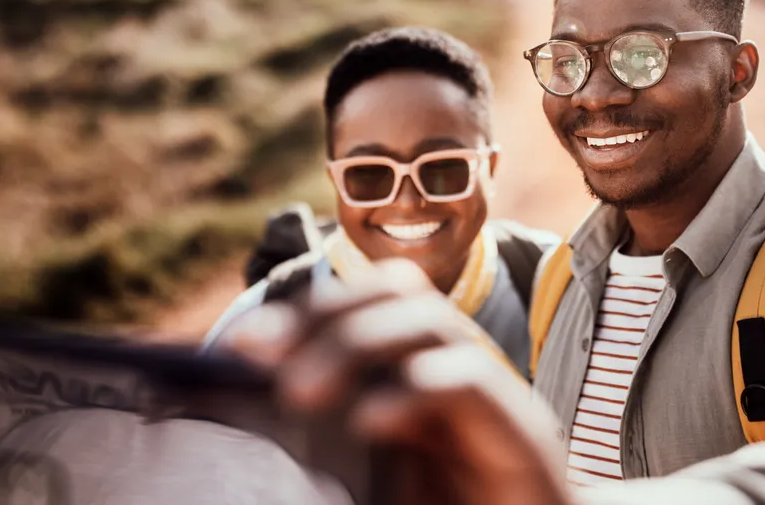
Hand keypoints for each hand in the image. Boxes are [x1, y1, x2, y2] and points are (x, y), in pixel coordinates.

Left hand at [222, 258, 574, 504]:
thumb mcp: (384, 472)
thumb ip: (338, 440)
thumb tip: (270, 405)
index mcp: (425, 370)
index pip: (370, 300)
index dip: (306, 310)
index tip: (242, 345)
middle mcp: (459, 367)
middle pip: (398, 293)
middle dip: (324, 314)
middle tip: (262, 357)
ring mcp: (493, 394)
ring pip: (429, 321)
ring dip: (355, 342)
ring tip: (299, 393)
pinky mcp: (521, 431)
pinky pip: (467, 379)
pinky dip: (412, 390)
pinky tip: (368, 421)